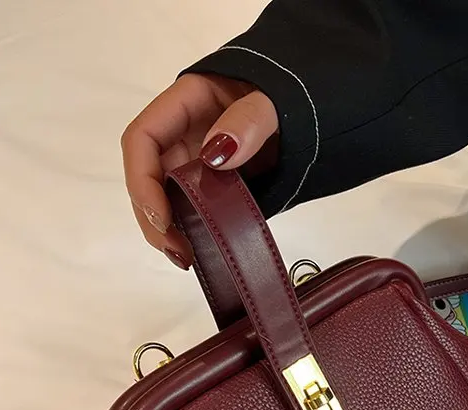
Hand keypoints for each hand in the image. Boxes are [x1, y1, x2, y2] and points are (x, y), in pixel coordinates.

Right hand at [121, 73, 278, 268]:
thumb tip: (217, 153)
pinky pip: (195, 207)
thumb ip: (249, 121)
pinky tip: (198, 250)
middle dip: (153, 215)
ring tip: (184, 256)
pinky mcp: (218, 184)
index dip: (142, 179)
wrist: (324, 111)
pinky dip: (192, 230)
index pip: (143, 138)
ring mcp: (201, 160)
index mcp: (190, 101)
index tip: (162, 216)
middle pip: (149, 175)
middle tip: (176, 250)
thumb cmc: (297, 95)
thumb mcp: (276, 101)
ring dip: (169, 228)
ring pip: (167, 196)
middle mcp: (188, 133)